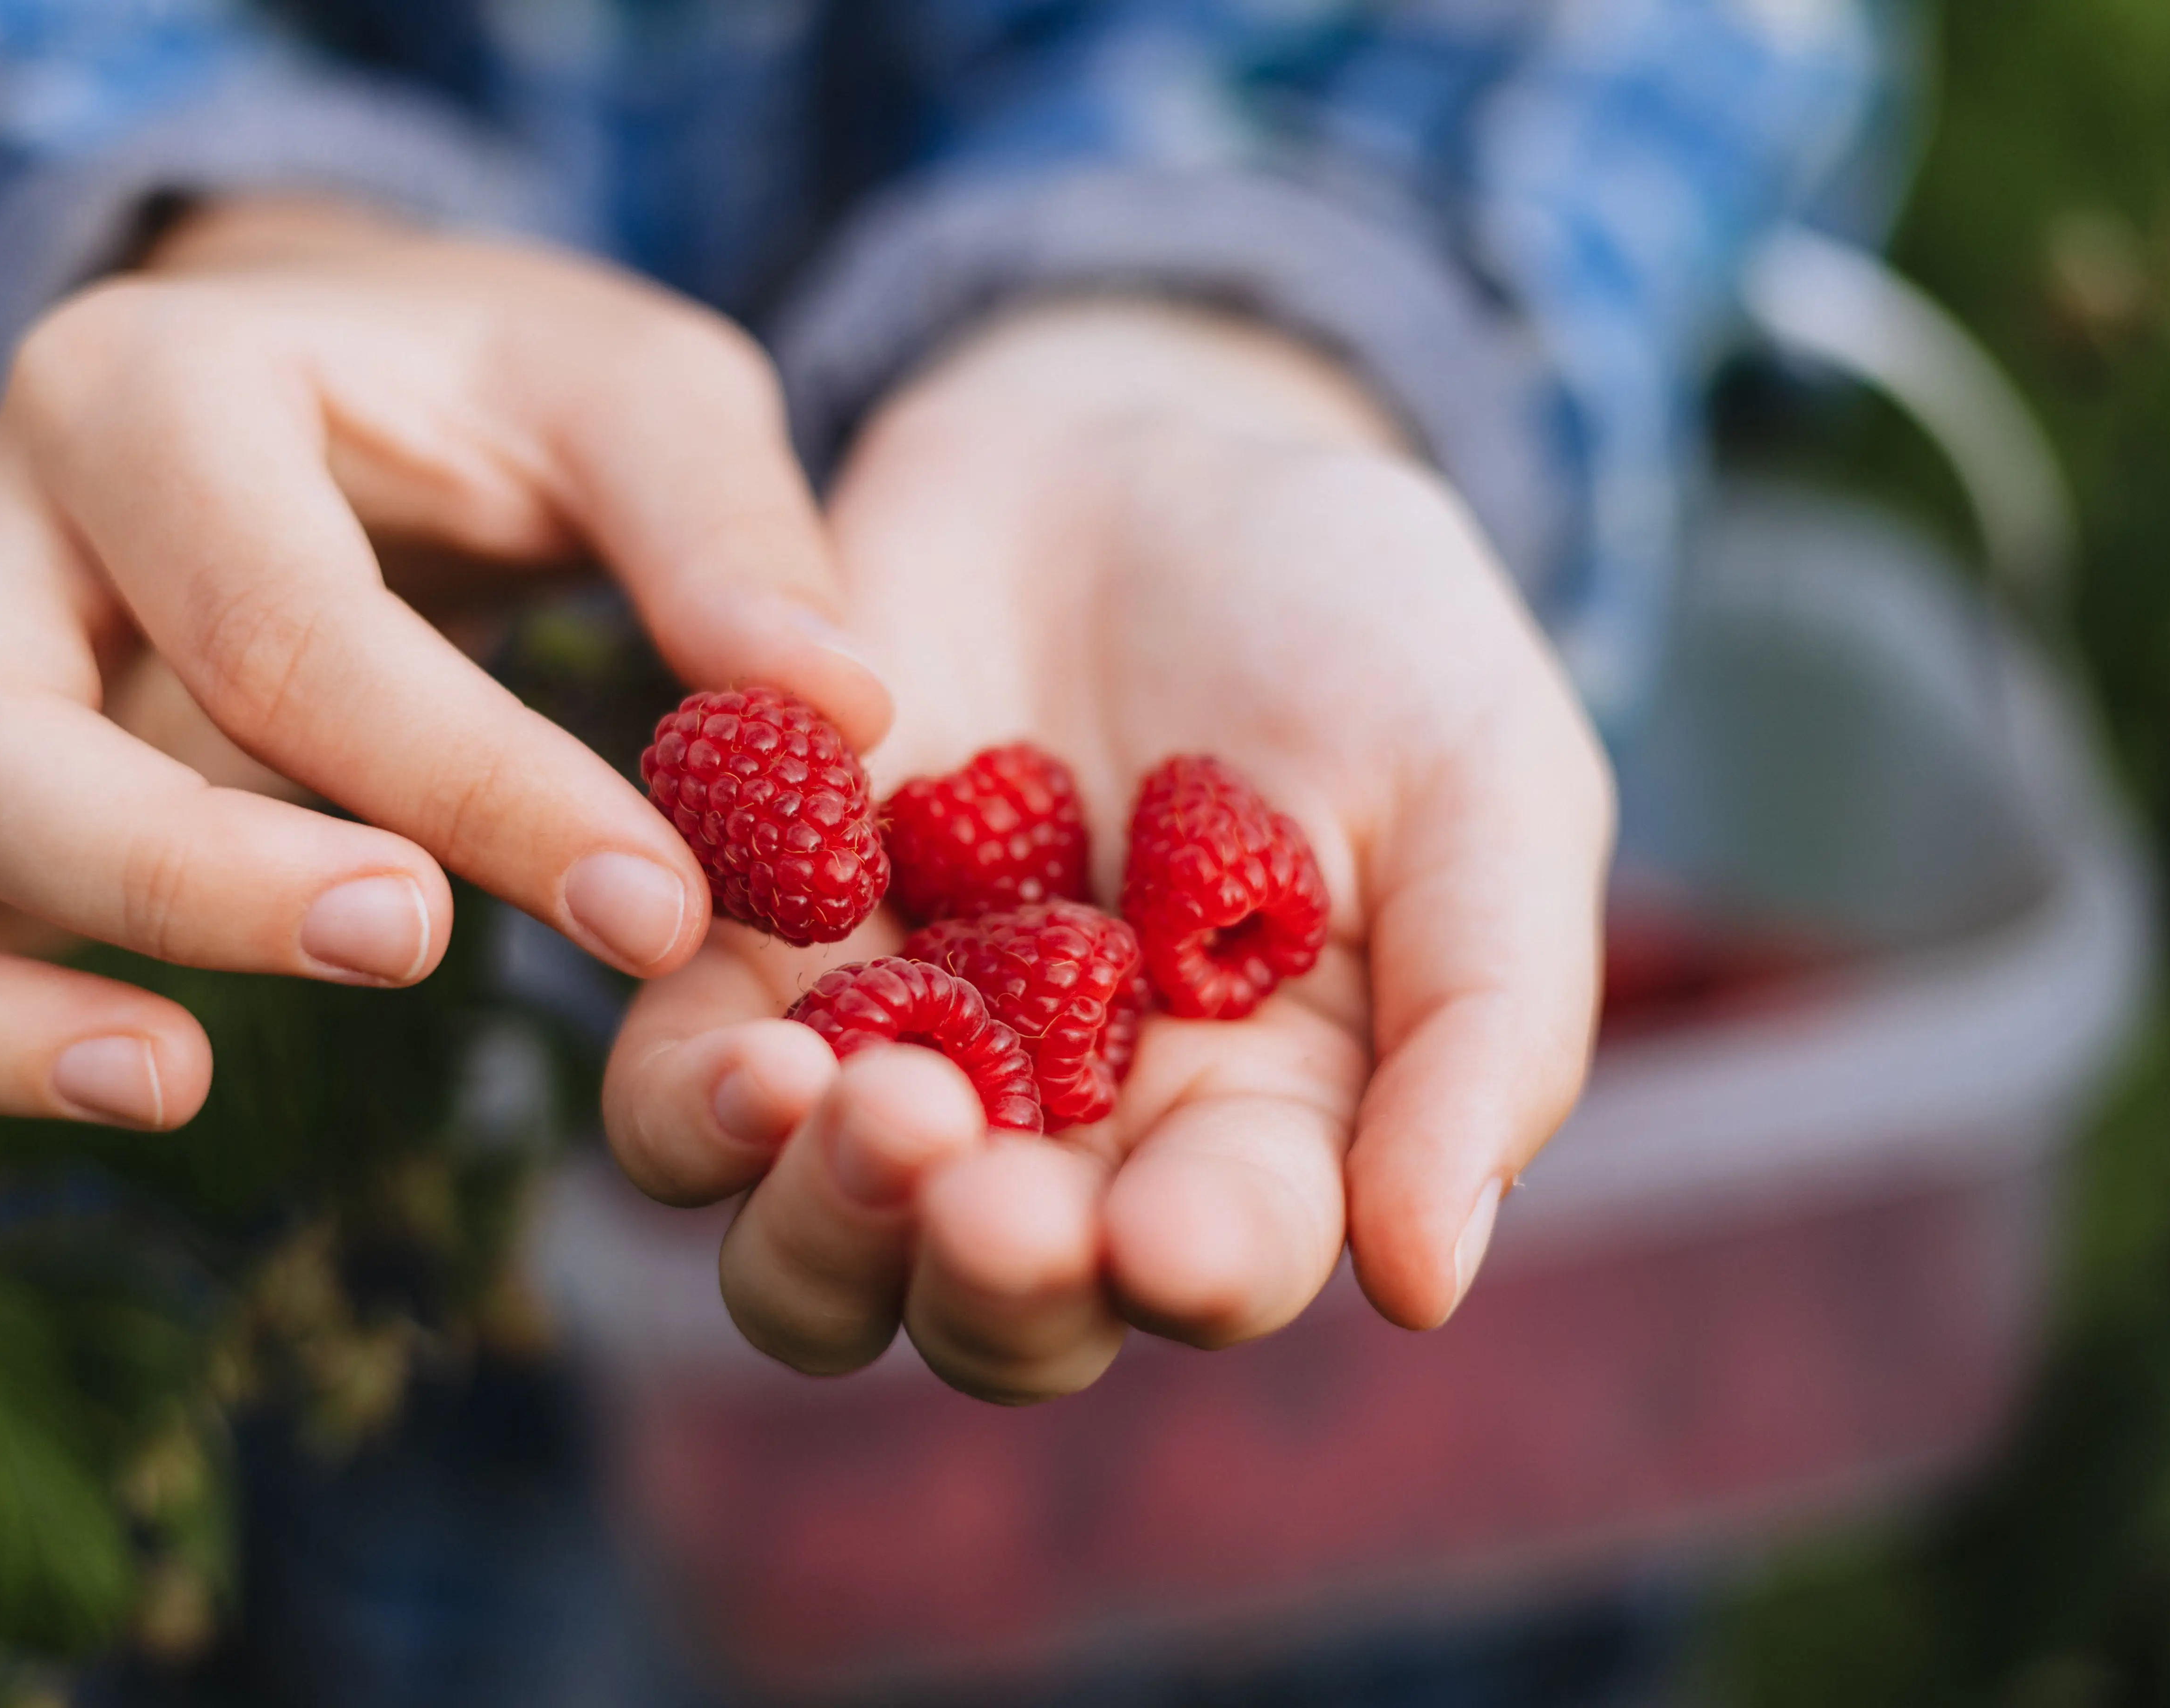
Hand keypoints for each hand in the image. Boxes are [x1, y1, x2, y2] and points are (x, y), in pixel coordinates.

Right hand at [0, 197, 887, 1273]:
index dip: (480, 789)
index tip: (665, 913)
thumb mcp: (638, 394)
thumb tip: (844, 711)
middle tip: (408, 949)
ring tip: (173, 1092)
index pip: (289, 630)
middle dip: (186, 878)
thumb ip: (727, 532)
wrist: (334, 362)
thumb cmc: (498, 389)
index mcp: (161, 394)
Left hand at [602, 301, 1612, 1399]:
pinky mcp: (759, 955)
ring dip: (807, 1218)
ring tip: (824, 1096)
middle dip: (975, 1275)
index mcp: (1260, 1127)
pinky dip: (690, 1086)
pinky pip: (684, 1085)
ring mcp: (903, 1052)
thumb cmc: (1359, 620)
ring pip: (812, 1254)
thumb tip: (1428, 1282)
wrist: (1150, 453)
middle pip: (995, 1312)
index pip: (1222, 1261)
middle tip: (959, 1170)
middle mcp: (1068, 1135)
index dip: (1192, 1272)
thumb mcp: (1483, 780)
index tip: (1162, 1241)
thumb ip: (1485, 1019)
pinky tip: (733, 1026)